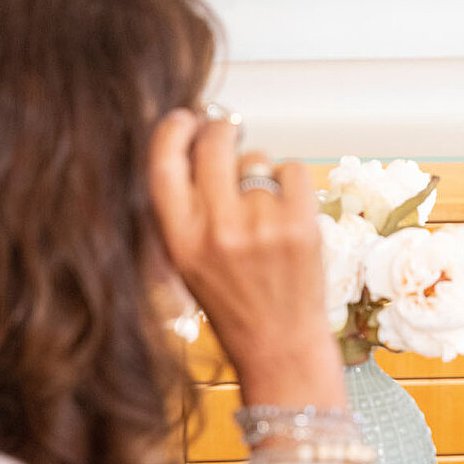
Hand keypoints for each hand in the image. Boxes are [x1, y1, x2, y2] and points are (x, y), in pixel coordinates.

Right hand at [148, 110, 343, 408]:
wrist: (279, 345)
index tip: (185, 118)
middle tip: (228, 132)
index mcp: (178, 239)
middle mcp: (216, 229)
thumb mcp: (186, 261)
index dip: (174, 129)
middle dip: (221, 129)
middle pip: (214, 143)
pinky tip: (288, 212)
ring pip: (257, 160)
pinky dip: (292, 181)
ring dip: (260, 174)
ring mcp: (260, 225)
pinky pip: (292, 169)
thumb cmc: (234, 302)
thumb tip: (195, 140)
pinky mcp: (300, 224)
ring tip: (262, 214)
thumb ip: (184, 208)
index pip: (163, 161)